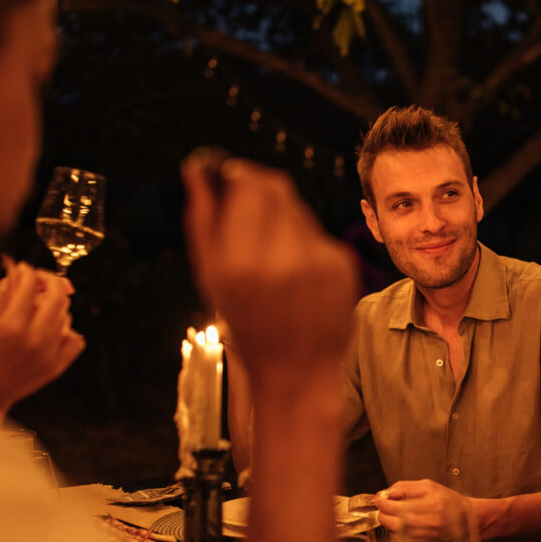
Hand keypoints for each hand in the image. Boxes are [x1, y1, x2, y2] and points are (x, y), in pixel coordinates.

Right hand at [0, 260, 83, 414]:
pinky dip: (66, 331)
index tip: (24, 269)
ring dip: (55, 306)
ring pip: (67, 316)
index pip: (31, 284)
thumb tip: (17, 268)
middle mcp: (33, 340)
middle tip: (39, 281)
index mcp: (10, 325)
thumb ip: (3, 292)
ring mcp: (47, 356)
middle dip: (49, 282)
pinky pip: (75, 339)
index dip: (27, 271)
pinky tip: (49, 330)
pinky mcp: (55, 368)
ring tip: (37, 308)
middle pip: (57, 297)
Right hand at [181, 152, 358, 380]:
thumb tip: (197, 170)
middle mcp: (282, 258)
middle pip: (275, 187)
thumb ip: (203, 221)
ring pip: (297, 209)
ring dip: (281, 219)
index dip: (238, 176)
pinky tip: (297, 275)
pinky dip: (303, 244)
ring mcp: (318, 261)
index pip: (248, 184)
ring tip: (272, 256)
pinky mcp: (343, 265)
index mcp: (241, 263)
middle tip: (247, 208)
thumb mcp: (212, 279)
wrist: (298, 371)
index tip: (230, 181)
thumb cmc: (248, 325)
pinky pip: (317, 235)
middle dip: (258, 190)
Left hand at [375, 479, 477, 541]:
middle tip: (384, 507)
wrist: (466, 517)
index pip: (397, 506)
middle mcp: (429, 522)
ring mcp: (426, 535)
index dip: (383, 502)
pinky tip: (400, 525)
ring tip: (393, 515)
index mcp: (431, 504)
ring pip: (395, 532)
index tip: (379, 499)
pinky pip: (401, 540)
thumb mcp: (428, 485)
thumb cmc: (447, 499)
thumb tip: (385, 494)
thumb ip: (405, 487)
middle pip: (393, 521)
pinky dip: (396, 532)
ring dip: (389, 523)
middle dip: (383, 514)